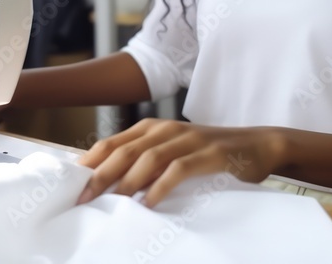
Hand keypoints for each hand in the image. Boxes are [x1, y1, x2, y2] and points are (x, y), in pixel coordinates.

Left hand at [75, 118, 285, 207]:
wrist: (259, 145)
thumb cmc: (211, 153)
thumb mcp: (174, 152)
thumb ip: (146, 162)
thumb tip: (110, 185)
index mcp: (153, 128)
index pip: (112, 143)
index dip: (90, 163)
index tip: (72, 185)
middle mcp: (166, 129)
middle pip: (123, 150)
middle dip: (100, 174)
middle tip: (84, 198)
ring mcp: (188, 140)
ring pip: (147, 157)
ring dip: (126, 181)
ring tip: (111, 202)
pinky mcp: (207, 153)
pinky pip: (178, 169)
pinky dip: (160, 186)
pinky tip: (149, 203)